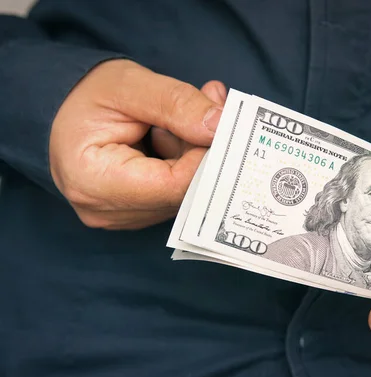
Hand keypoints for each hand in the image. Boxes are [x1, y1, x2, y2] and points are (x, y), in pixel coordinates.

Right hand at [50, 59, 225, 229]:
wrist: (60, 111)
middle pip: (182, 192)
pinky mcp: (133, 213)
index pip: (174, 184)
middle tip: (215, 107)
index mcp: (95, 182)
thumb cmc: (85, 97)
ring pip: (184, 193)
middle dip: (204, 150)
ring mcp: (121, 217)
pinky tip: (174, 135)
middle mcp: (107, 211)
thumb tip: (220, 125)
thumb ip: (176, 103)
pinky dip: (184, 163)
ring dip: (194, 154)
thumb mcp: (130, 85)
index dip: (208, 156)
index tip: (229, 126)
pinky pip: (175, 193)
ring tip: (184, 116)